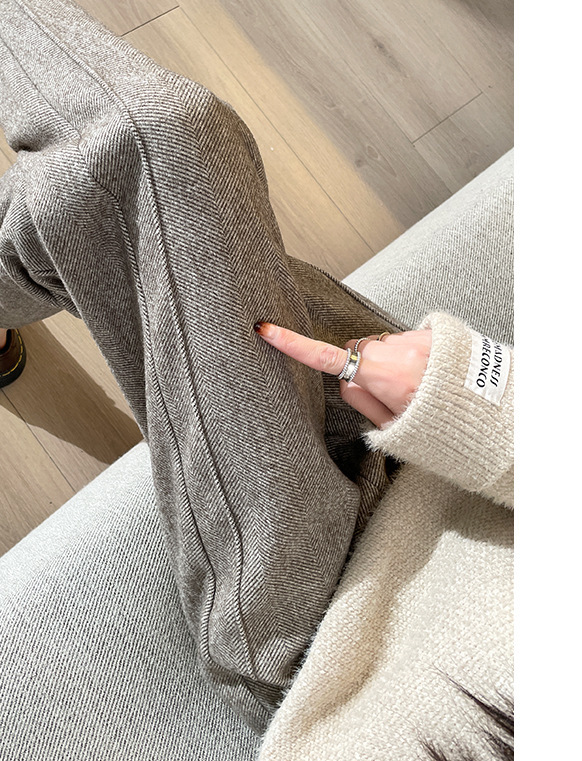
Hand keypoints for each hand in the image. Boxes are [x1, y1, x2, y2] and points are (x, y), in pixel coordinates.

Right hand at [254, 323, 431, 427]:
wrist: (492, 409)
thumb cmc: (446, 425)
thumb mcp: (395, 430)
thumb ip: (363, 402)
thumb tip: (348, 381)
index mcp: (385, 377)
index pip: (326, 359)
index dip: (293, 345)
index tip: (268, 330)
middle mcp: (398, 351)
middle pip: (356, 355)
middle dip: (365, 371)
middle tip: (393, 396)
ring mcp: (416, 338)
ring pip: (383, 348)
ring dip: (391, 364)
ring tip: (418, 386)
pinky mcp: (431, 332)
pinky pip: (405, 342)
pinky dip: (411, 357)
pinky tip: (430, 375)